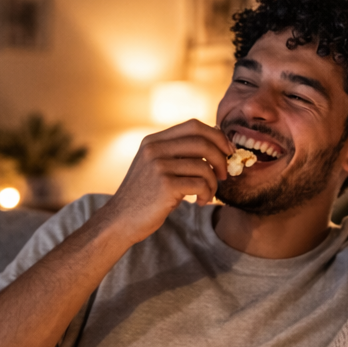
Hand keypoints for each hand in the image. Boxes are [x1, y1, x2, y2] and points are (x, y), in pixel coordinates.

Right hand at [93, 120, 232, 247]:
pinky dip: (207, 194)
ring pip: (204, 166)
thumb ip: (176, 153)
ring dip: (212, 183)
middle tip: (224, 174)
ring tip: (207, 194)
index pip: (194, 126)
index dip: (217, 136)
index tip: (227, 151)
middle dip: (221, 158)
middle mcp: (155, 149)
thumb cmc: (144, 196)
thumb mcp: (154, 166)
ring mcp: (159, 167)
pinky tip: (200, 202)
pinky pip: (200, 184)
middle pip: (203, 142)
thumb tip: (215, 143)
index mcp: (153, 141)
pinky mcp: (165, 186)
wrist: (120, 220)